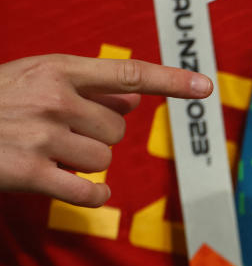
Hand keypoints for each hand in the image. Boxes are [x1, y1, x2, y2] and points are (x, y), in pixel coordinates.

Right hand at [0, 54, 211, 205]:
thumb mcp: (34, 79)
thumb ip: (85, 86)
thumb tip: (135, 97)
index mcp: (57, 69)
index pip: (127, 73)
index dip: (170, 81)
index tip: (204, 86)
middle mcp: (54, 99)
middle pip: (117, 129)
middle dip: (95, 135)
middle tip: (58, 133)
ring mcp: (44, 136)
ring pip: (102, 160)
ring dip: (82, 163)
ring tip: (46, 152)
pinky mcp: (33, 173)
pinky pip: (90, 192)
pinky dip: (90, 196)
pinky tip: (72, 187)